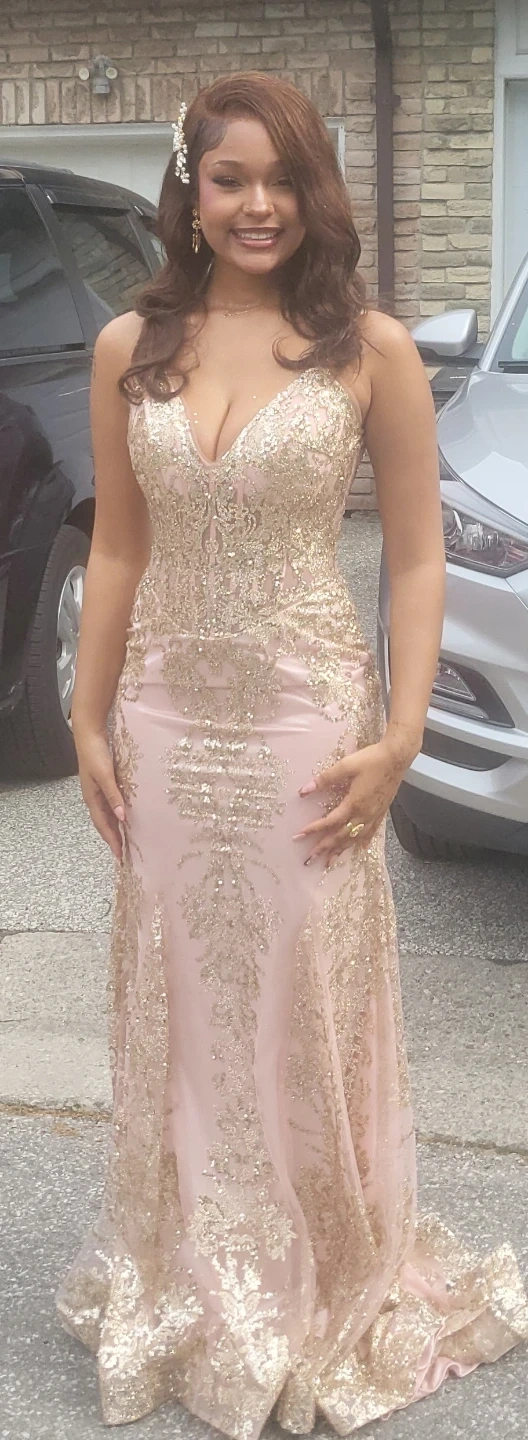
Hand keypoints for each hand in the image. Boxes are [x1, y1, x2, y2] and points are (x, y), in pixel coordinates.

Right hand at [74, 727, 125, 861]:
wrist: (89, 734)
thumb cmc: (95, 754)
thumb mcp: (105, 776)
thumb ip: (113, 796)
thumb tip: (122, 818)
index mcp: (92, 798)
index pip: (103, 825)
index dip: (111, 840)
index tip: (120, 855)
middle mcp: (94, 797)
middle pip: (104, 823)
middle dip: (113, 838)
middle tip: (124, 852)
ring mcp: (98, 790)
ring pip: (108, 814)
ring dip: (115, 827)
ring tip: (125, 838)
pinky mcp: (103, 782)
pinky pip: (110, 803)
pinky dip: (117, 813)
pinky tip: (125, 814)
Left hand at [293, 737, 411, 867]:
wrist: (397, 757)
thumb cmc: (372, 759)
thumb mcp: (346, 765)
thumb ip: (325, 779)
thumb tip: (304, 790)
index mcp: (354, 803)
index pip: (330, 822)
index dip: (314, 830)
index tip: (299, 836)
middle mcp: (364, 814)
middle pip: (341, 836)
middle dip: (324, 848)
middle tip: (310, 859)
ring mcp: (374, 815)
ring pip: (355, 838)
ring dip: (341, 850)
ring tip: (329, 862)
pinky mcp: (381, 812)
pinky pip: (370, 832)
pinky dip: (362, 842)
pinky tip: (360, 849)